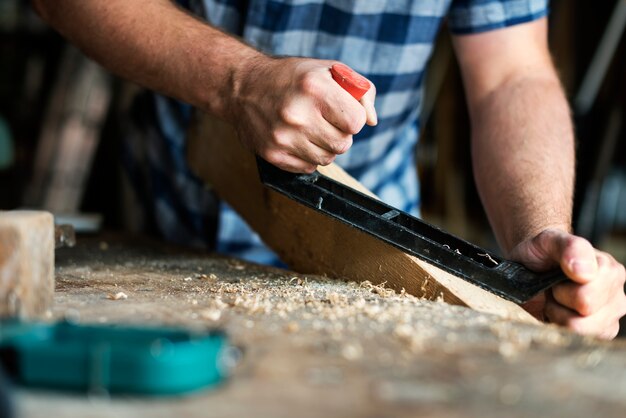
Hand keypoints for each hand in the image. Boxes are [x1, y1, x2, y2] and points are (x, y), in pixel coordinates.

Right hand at [229, 56, 376, 172]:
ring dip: (324, 146)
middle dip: (339, 133)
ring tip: (309, 128)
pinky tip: (296, 138)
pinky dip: (307, 156)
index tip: (342, 111)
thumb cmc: (292, 78)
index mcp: (314, 87)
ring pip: (327, 158)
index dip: (353, 117)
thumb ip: (360, 91)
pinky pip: (308, 167)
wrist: (242, 87)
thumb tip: (372, 121)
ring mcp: (283, 137)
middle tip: (324, 120)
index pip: (356, 122)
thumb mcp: (328, 70)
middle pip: (343, 144)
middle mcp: (297, 114)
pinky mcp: (273, 154)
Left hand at [509, 228, 625, 338]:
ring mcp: (612, 313)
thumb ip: (569, 247)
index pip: (586, 296)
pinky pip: (581, 339)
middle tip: (553, 288)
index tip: (554, 277)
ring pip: (581, 329)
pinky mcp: (603, 330)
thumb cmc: (543, 253)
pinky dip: (563, 326)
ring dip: (560, 315)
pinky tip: (561, 311)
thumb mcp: (548, 240)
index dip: (560, 289)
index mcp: (609, 270)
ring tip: (556, 299)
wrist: (534, 265)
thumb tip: (585, 272)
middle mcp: (616, 292)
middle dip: (559, 302)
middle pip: (585, 315)